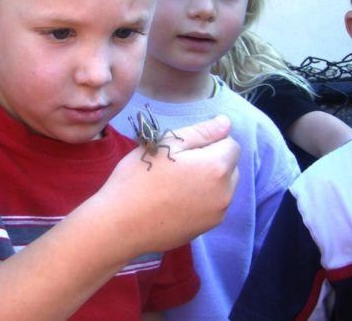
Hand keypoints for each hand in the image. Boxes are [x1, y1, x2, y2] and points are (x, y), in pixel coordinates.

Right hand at [93, 115, 238, 256]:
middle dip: (212, 161)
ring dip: (208, 181)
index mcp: (217, 168)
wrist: (120, 225)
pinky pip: (212, 206)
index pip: (231, 144)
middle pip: (230, 167)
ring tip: (175, 184)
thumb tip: (226, 123)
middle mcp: (225, 193)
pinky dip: (201, 200)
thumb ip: (200, 132)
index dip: (208, 141)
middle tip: (178, 165)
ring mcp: (217, 214)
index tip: (182, 150)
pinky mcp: (206, 229)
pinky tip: (174, 202)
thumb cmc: (139, 178)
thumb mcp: (165, 145)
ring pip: (222, 187)